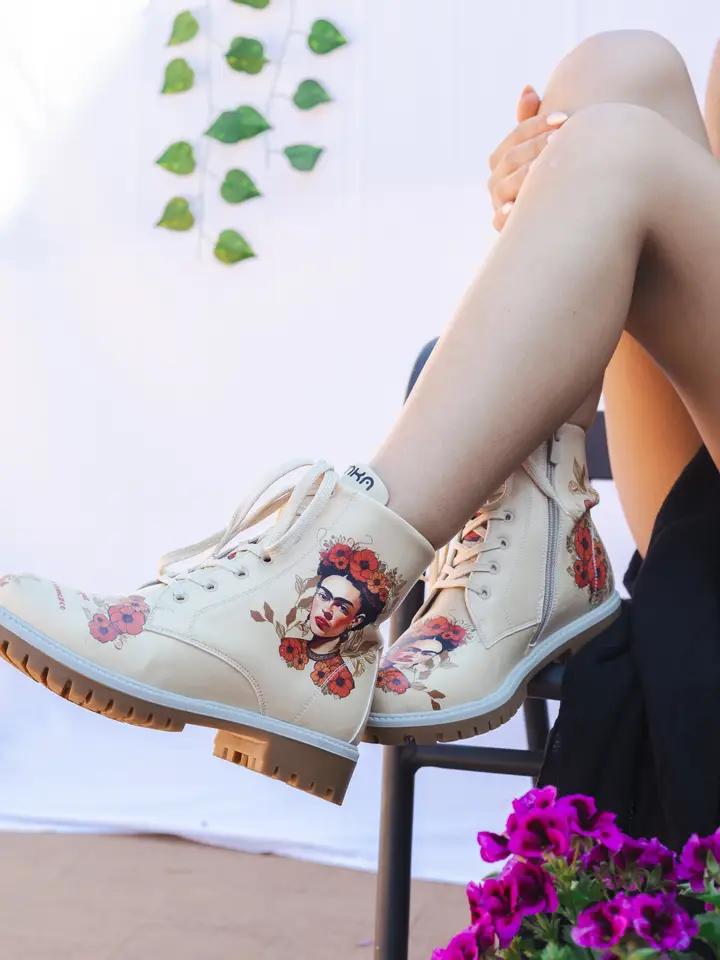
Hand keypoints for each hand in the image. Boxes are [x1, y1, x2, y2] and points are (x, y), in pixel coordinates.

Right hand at [487, 85, 568, 231]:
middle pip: (511, 157)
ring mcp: (498, 201)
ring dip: (523, 176)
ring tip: (541, 169)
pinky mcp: (503, 225)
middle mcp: (496, 178)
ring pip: (505, 185)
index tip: (564, 118)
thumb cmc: (550, 173)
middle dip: (535, 147)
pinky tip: (514, 210)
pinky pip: (499, 220)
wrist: (553, 216)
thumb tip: (528, 88)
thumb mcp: (543, 144)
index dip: (538, 123)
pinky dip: (504, 216)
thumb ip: (532, 119)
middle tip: (560, 140)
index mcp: (503, 156)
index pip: (517, 134)